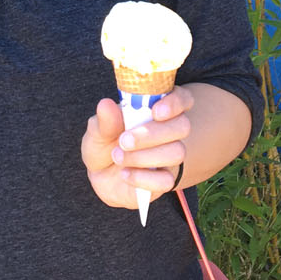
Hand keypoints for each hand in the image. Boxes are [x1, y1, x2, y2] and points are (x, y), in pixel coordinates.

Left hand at [81, 85, 192, 210]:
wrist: (101, 175)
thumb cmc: (105, 143)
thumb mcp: (98, 130)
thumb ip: (104, 120)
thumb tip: (106, 105)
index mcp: (157, 109)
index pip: (182, 99)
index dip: (175, 102)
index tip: (156, 111)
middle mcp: (169, 131)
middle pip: (182, 126)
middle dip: (152, 133)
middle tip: (124, 140)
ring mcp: (169, 156)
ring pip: (176, 152)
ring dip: (143, 156)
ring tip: (118, 157)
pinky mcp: (165, 180)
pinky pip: (167, 180)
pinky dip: (142, 177)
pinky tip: (124, 174)